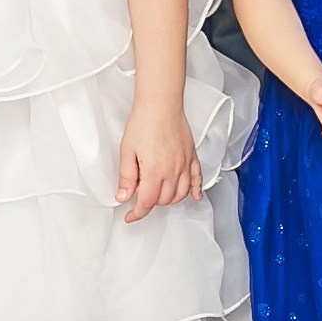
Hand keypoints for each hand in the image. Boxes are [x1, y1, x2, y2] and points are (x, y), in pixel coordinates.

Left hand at [118, 100, 201, 222]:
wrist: (161, 104)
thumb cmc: (144, 123)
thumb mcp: (127, 151)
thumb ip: (126, 177)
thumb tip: (123, 196)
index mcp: (154, 172)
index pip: (147, 202)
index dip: (137, 213)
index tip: (130, 215)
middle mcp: (172, 171)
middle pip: (164, 200)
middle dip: (151, 204)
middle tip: (140, 198)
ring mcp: (184, 164)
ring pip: (181, 193)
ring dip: (170, 200)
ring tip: (159, 196)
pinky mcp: (191, 156)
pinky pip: (198, 178)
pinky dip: (197, 190)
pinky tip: (195, 196)